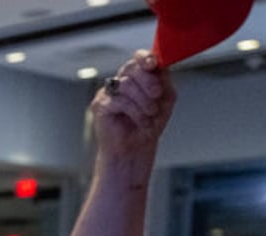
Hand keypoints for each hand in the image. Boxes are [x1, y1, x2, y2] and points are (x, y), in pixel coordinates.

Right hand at [92, 52, 174, 169]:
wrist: (136, 148)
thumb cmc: (148, 124)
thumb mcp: (165, 99)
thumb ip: (163, 81)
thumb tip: (159, 66)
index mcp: (137, 78)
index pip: (138, 59)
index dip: (145, 57)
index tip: (153, 64)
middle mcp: (121, 82)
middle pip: (131, 67)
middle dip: (148, 81)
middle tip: (157, 95)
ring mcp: (109, 93)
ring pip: (127, 84)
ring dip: (144, 100)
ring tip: (150, 114)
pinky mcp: (100, 105)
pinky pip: (120, 100)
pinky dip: (135, 111)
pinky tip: (141, 121)